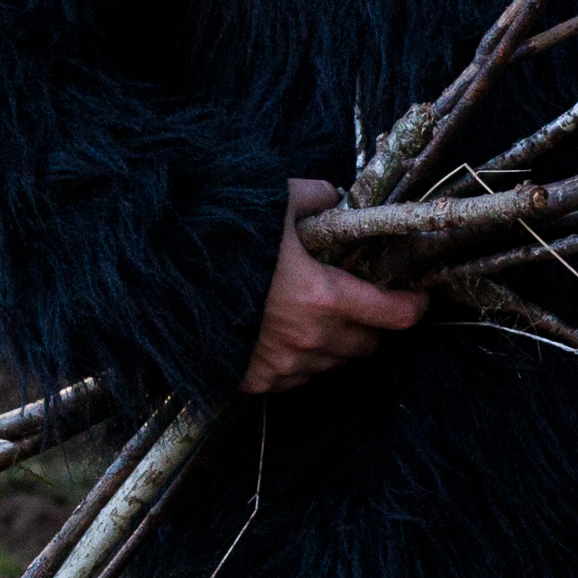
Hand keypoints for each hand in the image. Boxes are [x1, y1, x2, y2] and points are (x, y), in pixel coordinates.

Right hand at [240, 177, 426, 394]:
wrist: (160, 276)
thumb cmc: (224, 236)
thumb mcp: (276, 201)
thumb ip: (317, 197)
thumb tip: (334, 196)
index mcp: (325, 297)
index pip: (396, 316)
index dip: (414, 305)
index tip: (417, 296)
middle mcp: (311, 339)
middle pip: (368, 344)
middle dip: (369, 322)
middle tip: (356, 298)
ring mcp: (282, 366)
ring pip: (333, 363)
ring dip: (333, 343)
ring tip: (313, 314)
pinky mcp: (254, 381)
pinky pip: (294, 379)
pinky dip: (297, 361)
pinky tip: (282, 334)